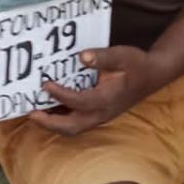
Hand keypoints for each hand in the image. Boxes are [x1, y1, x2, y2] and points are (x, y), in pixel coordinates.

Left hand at [30, 47, 166, 136]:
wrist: (152, 76)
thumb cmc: (136, 65)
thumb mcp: (121, 55)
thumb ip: (102, 57)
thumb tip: (81, 56)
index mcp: (107, 99)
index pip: (79, 102)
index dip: (61, 95)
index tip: (45, 84)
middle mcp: (102, 113)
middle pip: (72, 127)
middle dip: (50, 123)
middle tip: (31, 113)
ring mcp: (100, 116)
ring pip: (74, 128)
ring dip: (54, 124)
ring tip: (35, 113)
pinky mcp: (97, 114)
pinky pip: (77, 122)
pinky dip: (61, 119)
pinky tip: (49, 108)